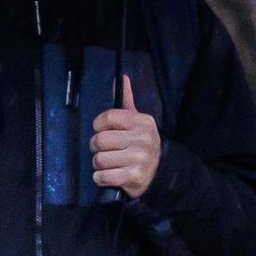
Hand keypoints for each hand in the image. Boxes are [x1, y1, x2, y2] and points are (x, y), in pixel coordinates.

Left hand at [88, 70, 161, 200]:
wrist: (160, 172)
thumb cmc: (141, 144)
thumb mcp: (138, 121)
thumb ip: (126, 101)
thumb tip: (122, 77)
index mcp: (141, 122)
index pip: (108, 117)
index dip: (98, 124)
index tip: (100, 130)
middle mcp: (142, 139)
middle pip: (100, 140)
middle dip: (96, 147)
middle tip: (103, 150)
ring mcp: (139, 159)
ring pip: (100, 159)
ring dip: (98, 164)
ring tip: (108, 163)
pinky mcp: (134, 177)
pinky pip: (103, 176)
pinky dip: (100, 178)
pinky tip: (108, 175)